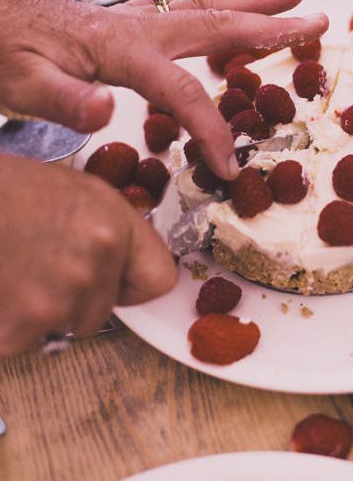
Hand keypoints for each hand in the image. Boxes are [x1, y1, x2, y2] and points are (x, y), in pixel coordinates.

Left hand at [0, 0, 327, 179]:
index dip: (211, 130)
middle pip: (220, 27)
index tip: (228, 167)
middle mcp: (142, 27)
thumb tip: (104, 113)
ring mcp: (139, 18)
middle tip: (316, 23)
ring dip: (256, 2)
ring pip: (210, 7)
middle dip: (272, 29)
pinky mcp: (130, 17)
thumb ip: (63, 98)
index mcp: (123, 50)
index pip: (183, 93)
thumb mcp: (18, 82)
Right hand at [0, 154, 175, 356]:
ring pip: (60, 328)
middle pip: (101, 311)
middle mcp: (93, 267)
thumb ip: (110, 230)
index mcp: (113, 227)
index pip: (159, 280)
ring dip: (37, 313)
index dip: (133, 282)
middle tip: (37, 266)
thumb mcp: (75, 191)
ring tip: (11, 273)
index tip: (114, 278)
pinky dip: (4, 326)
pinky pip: (19, 342)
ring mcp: (53, 303)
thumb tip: (124, 265)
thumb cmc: (4, 188)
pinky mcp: (12, 331)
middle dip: (75, 297)